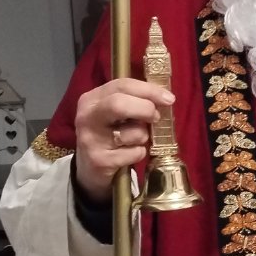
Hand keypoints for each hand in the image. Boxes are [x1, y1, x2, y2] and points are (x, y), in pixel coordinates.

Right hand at [73, 77, 175, 202]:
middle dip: (146, 109)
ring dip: (143, 137)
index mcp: (92, 99)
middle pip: (119, 104)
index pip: (122, 85)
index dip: (149, 90)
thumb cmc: (108, 135)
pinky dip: (140, 153)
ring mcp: (91, 139)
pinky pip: (135, 153)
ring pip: (133, 132)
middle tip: (156, 118)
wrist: (88, 170)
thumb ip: (133, 101)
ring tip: (135, 141)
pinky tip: (129, 155)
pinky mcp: (100, 160)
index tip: (169, 98)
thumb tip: (164, 97)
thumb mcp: (114, 114)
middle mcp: (87, 117)